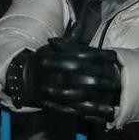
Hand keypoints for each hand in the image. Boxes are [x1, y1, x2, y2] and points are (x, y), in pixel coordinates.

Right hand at [5, 38, 120, 120]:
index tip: (113, 57)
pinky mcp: (51, 104)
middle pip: (79, 77)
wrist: (23, 78)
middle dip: (99, 80)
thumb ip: (69, 39)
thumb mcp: (52, 47)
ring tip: (111, 106)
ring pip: (76, 97)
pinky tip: (97, 115)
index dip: (98, 55)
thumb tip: (80, 23)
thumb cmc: (43, 61)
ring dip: (95, 102)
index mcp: (53, 56)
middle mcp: (53, 73)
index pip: (80, 55)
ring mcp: (51, 90)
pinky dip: (84, 113)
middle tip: (115, 81)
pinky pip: (69, 110)